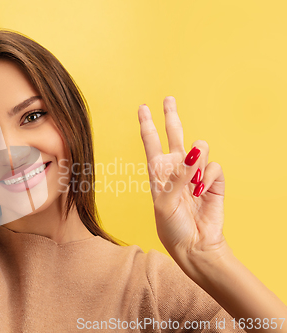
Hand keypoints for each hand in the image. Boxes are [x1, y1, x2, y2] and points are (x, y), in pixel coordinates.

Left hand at [138, 96, 228, 268]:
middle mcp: (176, 169)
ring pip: (198, 149)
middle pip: (174, 135)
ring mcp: (195, 174)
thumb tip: (193, 153)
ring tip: (192, 184)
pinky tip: (202, 191)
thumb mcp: (165, 203)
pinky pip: (213, 167)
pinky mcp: (213, 181)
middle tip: (168, 99)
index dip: (147, 124)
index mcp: (158, 173)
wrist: (194, 245)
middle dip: (171, 116)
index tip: (142, 107)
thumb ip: (177, 177)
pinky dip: (207, 178)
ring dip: (196, 162)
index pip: (151, 143)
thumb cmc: (172, 227)